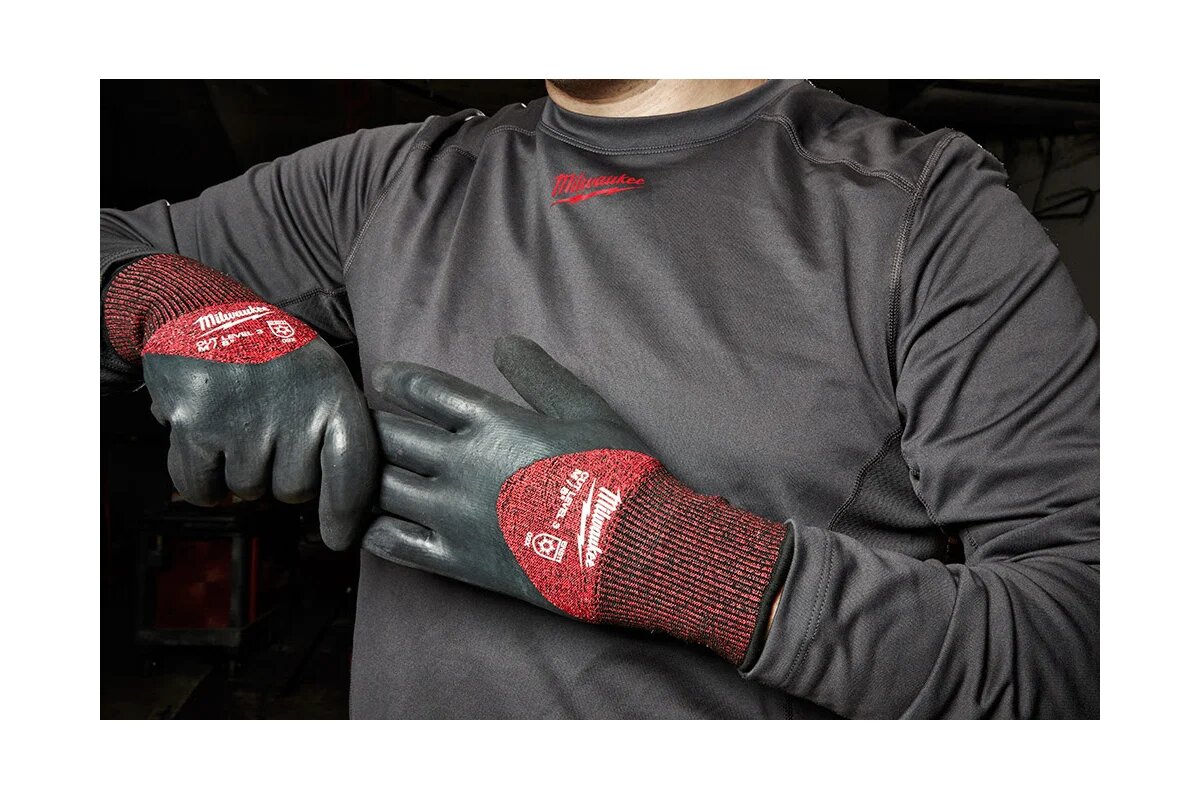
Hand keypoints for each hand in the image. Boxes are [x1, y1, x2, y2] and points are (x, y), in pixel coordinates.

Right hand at [105, 254, 377, 549]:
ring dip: (239, 475)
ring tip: (237, 428)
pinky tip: (207, 448)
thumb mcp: (321, 375)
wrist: (200, 310)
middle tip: (266, 439)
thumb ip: (337, 432)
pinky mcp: (195, 424)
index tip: (338, 538)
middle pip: (294, 491)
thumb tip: (347, 514)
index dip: (347, 512)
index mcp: (333, 390)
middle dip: (279, 478)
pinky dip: (202, 483)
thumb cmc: (270, 355)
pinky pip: (203, 490)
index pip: (353, 466)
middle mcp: (293, 403)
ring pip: (248, 492)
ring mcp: (243, 415)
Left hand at [363, 335, 788, 663]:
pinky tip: (370, 522)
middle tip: (360, 420)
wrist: (629, 545)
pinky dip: (374, 530)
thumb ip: (538, 374)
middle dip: (370, 423)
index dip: (397, 380)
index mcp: (491, 422)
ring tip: (357, 468)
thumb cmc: (614, 471)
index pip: (425, 390)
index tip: (381, 378)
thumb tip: (503, 341)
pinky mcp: (456, 559)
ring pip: (383, 486)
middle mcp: (461, 464)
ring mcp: (453, 514)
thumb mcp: (583, 407)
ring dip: (364, 472)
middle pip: (393, 436)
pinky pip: (395, 544)